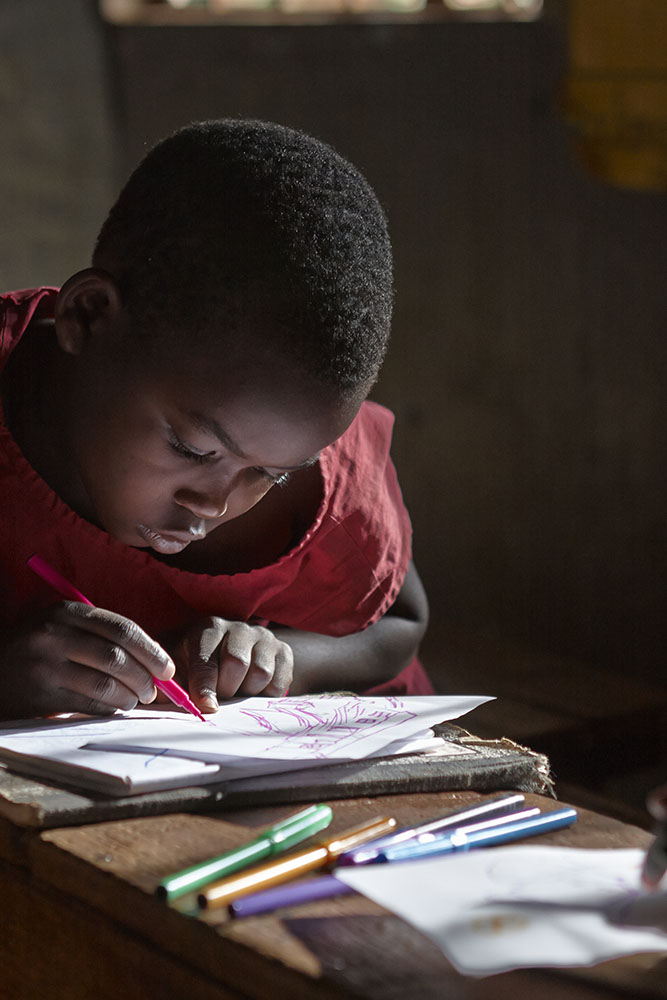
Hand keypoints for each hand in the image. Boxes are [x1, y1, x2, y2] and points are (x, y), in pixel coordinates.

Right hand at [0, 601, 175, 718]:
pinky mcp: (40, 696)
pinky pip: (87, 704)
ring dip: (129, 697)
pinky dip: (109, 709)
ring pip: (105, 684)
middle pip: (116, 657)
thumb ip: (101, 634)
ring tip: (135, 701)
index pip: (122, 629)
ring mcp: (45, 666)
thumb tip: (153, 658)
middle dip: (144, 677)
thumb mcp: (62, 626)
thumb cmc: (37, 647)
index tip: (167, 668)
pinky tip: (114, 708)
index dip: (151, 650)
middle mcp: (54, 635)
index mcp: (66, 611)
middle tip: (154, 690)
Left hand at [171, 617, 292, 711]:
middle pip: (237, 663)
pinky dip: (266, 695)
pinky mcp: (283, 651)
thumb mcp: (177, 667)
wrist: (232, 650)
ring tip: (236, 692)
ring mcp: (264, 638)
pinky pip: (279, 681)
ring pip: (261, 673)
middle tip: (219, 699)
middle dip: (226, 690)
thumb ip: (166, 683)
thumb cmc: (196, 663)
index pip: (206, 658)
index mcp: (208, 628)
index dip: (204, 685)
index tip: (205, 707)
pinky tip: (253, 690)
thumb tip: (159, 697)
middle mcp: (238, 628)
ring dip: (246, 692)